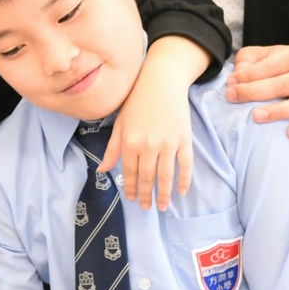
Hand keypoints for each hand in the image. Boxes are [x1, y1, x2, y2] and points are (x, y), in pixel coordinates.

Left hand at [107, 48, 196, 210]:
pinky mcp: (184, 139)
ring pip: (166, 175)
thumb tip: (102, 170)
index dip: (131, 187)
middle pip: (148, 177)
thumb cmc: (137, 101)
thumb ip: (113, 148)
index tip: (132, 199)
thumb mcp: (120, 123)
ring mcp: (168, 143)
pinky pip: (185, 165)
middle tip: (147, 208)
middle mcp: (149, 145)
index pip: (130, 172)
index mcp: (130, 142)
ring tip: (162, 206)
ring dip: (164, 194)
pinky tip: (182, 191)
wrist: (161, 81)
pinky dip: (184, 180)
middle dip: (147, 195)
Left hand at [226, 45, 288, 139]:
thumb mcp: (263, 55)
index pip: (271, 65)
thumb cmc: (278, 67)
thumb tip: (239, 72)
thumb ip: (248, 58)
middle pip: (282, 85)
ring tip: (256, 116)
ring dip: (276, 111)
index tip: (231, 82)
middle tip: (233, 97)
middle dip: (254, 91)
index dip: (248, 74)